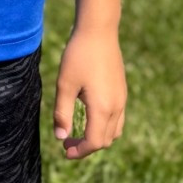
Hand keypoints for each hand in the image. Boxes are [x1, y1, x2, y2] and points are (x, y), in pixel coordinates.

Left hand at [52, 29, 126, 160]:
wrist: (98, 31)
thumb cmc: (78, 56)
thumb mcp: (64, 85)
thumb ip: (62, 113)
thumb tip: (60, 137)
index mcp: (102, 108)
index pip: (94, 142)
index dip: (79, 151)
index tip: (64, 150)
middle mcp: (116, 107)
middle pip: (105, 141)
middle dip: (87, 147)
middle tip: (67, 142)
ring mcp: (122, 99)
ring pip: (114, 132)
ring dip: (97, 138)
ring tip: (78, 133)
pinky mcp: (122, 92)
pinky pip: (118, 119)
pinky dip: (105, 127)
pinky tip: (89, 117)